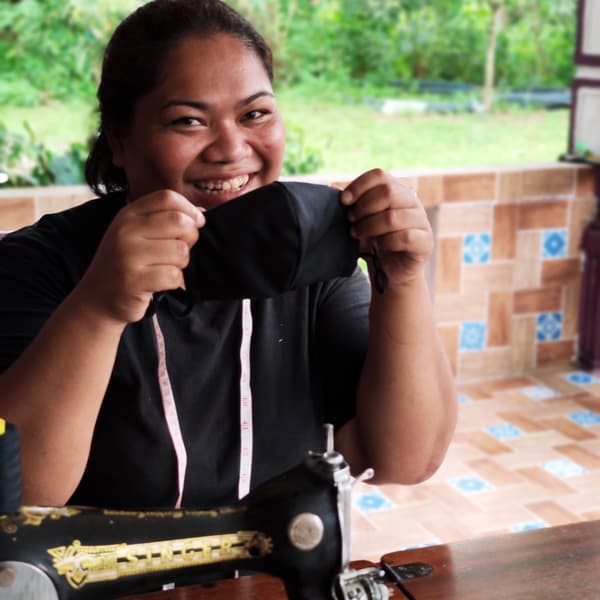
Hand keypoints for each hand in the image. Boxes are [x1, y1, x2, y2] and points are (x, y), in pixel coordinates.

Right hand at [75, 190, 204, 323]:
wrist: (97, 298)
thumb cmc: (126, 264)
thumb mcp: (137, 234)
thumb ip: (165, 220)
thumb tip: (201, 212)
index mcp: (128, 215)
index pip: (168, 198)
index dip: (189, 210)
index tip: (195, 224)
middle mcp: (125, 230)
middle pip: (180, 222)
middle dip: (190, 238)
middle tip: (178, 251)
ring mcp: (128, 255)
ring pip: (181, 251)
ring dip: (180, 264)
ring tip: (163, 268)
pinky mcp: (134, 280)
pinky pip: (174, 275)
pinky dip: (174, 282)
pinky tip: (159, 283)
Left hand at [341, 169, 432, 288]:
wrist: (391, 272)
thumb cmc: (375, 243)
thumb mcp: (359, 221)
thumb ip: (350, 205)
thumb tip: (329, 187)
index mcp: (397, 191)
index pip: (380, 176)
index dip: (359, 186)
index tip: (344, 201)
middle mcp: (412, 202)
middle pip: (388, 192)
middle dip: (363, 207)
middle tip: (350, 221)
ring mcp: (422, 221)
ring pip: (393, 217)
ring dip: (369, 226)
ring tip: (356, 234)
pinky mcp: (425, 242)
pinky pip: (405, 237)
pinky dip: (385, 242)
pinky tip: (376, 247)